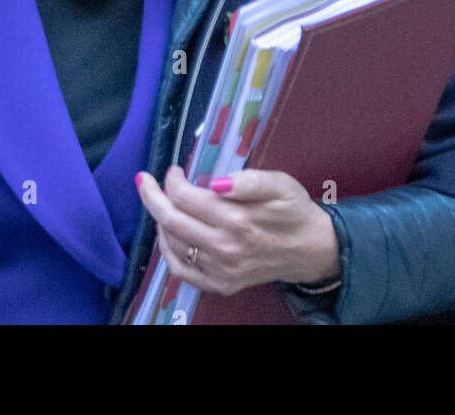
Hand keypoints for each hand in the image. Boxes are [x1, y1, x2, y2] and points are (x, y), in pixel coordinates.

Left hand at [135, 166, 341, 295]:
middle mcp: (225, 247)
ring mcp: (221, 270)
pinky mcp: (221, 285)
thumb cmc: (294, 210)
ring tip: (161, 204)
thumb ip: (249, 180)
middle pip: (171, 221)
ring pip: (172, 245)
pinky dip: (167, 252)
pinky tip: (168, 235)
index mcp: (237, 219)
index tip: (174, 170)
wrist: (310, 249)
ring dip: (159, 221)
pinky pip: (182, 271)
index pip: (186, 198)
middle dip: (152, 197)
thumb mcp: (280, 184)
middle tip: (144, 181)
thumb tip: (216, 182)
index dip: (172, 181)